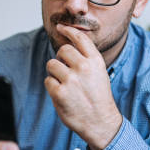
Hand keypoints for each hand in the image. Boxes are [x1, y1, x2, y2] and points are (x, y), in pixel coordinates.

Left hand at [44, 24, 122, 149]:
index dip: (68, 30)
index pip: (79, 38)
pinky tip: (62, 94)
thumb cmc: (98, 97)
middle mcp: (84, 67)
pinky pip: (48, 81)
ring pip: (52, 64)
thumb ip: (87, 59)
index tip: (60, 27)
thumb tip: (68, 45)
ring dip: (55, 73)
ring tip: (65, 85)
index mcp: (95, 61)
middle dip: (61, 59)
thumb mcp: (99, 73)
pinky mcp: (60, 92)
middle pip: (62, 50)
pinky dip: (52, 87)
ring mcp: (71, 80)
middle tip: (66, 71)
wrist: (101, 122)